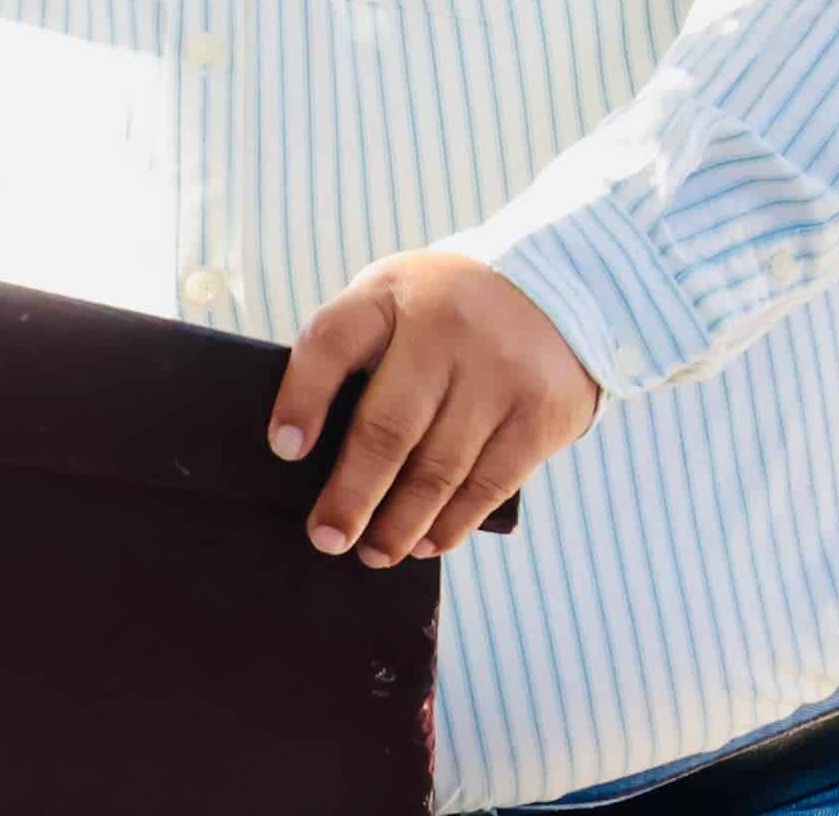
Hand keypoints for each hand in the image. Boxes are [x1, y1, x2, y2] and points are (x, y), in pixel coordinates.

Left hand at [268, 252, 601, 567]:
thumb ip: (358, 356)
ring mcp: (497, 371)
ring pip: (438, 468)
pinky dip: (452, 523)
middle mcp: (443, 328)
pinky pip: (487, 484)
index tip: (284, 449)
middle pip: (387, 426)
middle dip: (352, 494)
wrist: (554, 285)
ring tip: (374, 552)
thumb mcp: (395, 301)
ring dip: (400, 524)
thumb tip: (312, 456)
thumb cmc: (443, 312)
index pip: (332, 342)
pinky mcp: (539, 412)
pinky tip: (426, 543)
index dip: (304, 397)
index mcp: (389, 295)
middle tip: (327, 537)